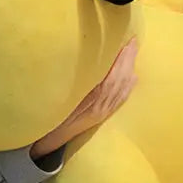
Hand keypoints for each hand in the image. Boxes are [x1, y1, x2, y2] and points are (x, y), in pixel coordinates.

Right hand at [30, 38, 138, 158]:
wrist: (48, 140)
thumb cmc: (51, 115)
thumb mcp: (60, 94)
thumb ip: (75, 80)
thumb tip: (88, 58)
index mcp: (92, 100)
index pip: (113, 76)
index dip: (122, 59)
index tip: (127, 43)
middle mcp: (101, 106)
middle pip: (120, 80)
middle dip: (129, 60)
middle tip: (134, 42)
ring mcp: (103, 112)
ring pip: (122, 89)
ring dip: (129, 69)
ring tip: (133, 53)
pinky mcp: (102, 116)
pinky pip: (120, 99)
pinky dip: (127, 85)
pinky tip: (131, 77)